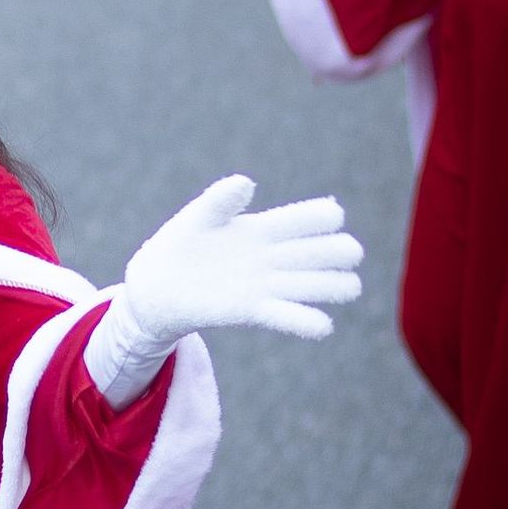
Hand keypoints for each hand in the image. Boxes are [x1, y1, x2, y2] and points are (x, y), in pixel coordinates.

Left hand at [122, 174, 362, 344]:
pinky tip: (323, 325)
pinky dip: (305, 322)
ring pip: (309, 285)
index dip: (320, 216)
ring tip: (350, 287)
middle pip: (316, 252)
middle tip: (351, 253)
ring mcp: (264, 285)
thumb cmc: (179, 243)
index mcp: (262, 227)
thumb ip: (220, 200)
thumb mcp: (198, 217)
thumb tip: (245, 183)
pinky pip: (284, 316)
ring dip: (331, 286)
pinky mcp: (250, 311)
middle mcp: (271, 257)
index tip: (334, 215)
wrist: (156, 285)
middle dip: (336, 251)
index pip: (303, 219)